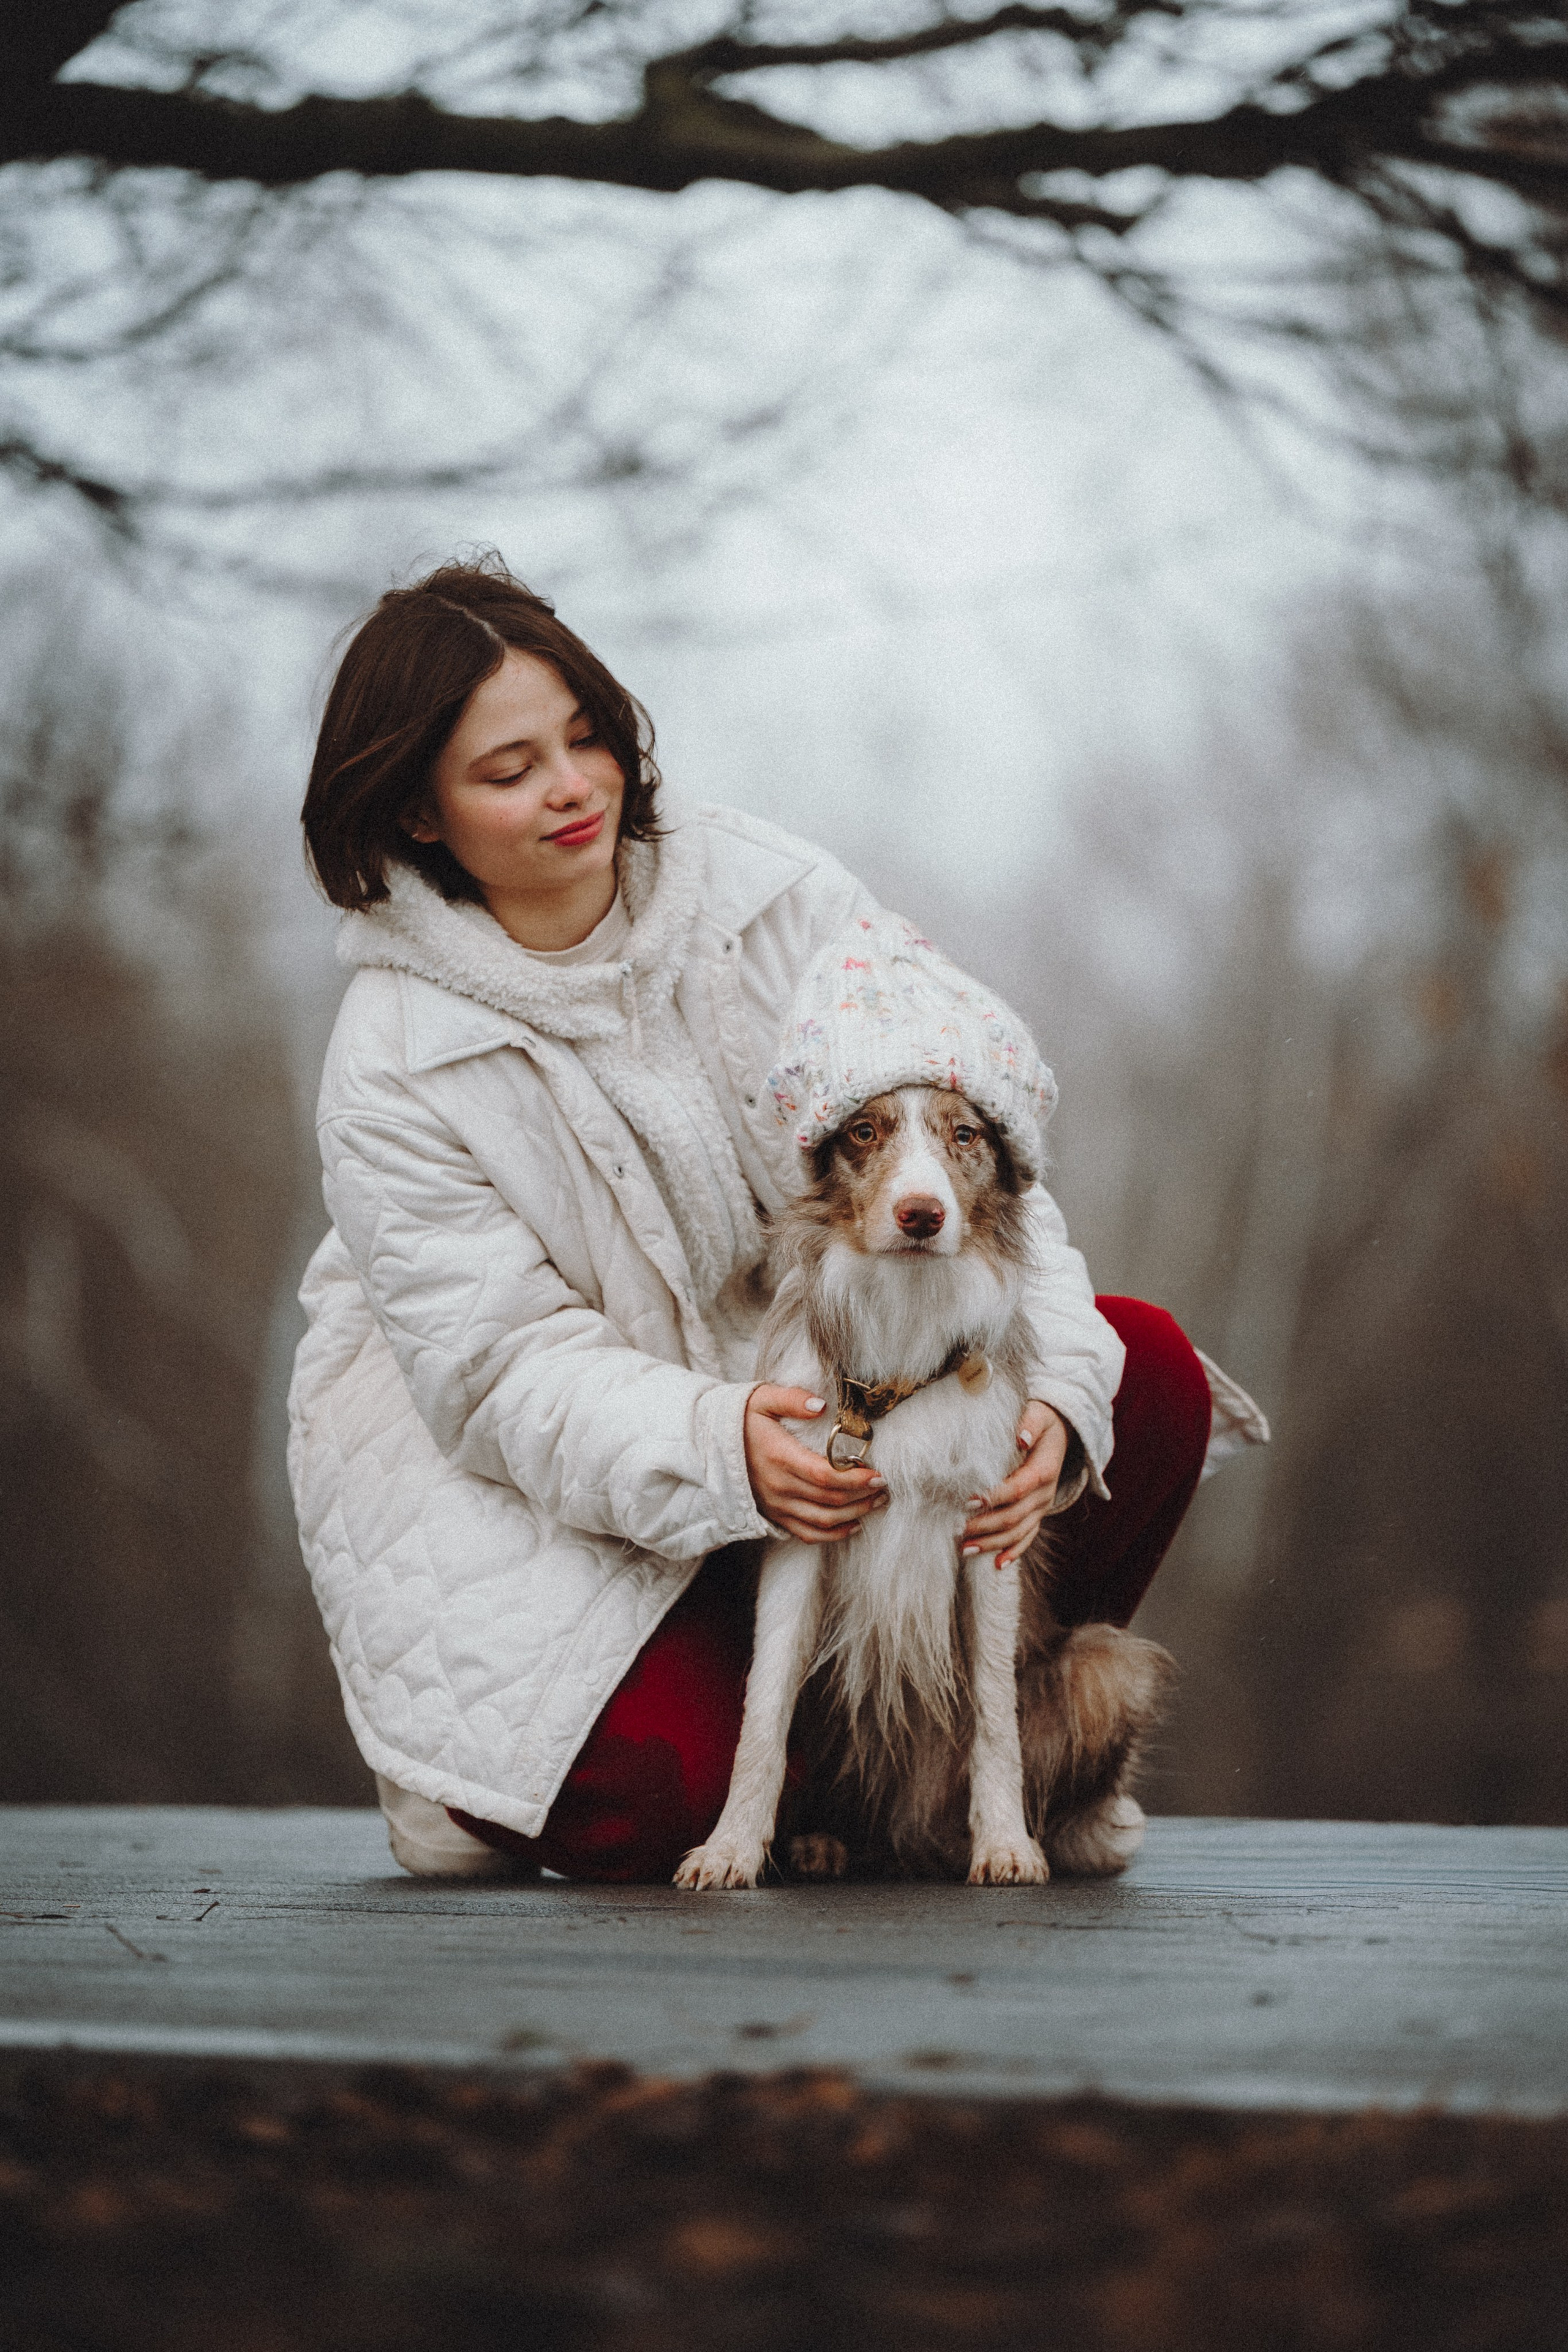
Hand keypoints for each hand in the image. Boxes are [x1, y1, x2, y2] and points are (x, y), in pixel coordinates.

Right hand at [744, 1385, 887, 1545]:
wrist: (709, 1443)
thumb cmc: (741, 1418)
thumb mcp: (763, 1398)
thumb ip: (792, 1400)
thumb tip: (820, 1405)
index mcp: (780, 1457)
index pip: (825, 1476)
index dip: (855, 1479)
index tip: (877, 1474)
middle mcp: (779, 1487)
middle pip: (830, 1500)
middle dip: (863, 1495)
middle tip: (884, 1486)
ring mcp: (776, 1505)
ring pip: (823, 1520)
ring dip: (855, 1515)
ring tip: (876, 1502)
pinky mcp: (774, 1515)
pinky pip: (807, 1533)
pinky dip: (833, 1534)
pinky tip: (853, 1525)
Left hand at [961, 1401, 1070, 1567]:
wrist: (1060, 1432)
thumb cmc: (1041, 1421)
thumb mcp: (1038, 1414)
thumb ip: (1029, 1423)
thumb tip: (1019, 1438)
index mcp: (1043, 1471)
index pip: (1017, 1489)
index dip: (993, 1497)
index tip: (967, 1501)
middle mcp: (1045, 1493)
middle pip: (1015, 1516)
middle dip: (985, 1526)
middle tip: (957, 1529)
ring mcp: (1042, 1507)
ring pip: (1019, 1532)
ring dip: (993, 1543)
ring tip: (965, 1549)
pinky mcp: (1038, 1514)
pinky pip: (1028, 1537)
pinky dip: (1013, 1552)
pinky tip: (996, 1564)